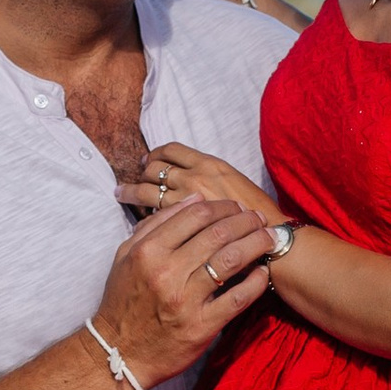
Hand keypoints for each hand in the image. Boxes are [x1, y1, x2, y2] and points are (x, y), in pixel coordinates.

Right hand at [94, 192, 271, 386]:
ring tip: (269, 238)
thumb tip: (194, 199)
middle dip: (245, 221)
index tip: (237, 207)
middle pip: (218, 233)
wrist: (119, 351)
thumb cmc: (124, 300)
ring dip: (256, 243)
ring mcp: (186, 299)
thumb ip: (156, 224)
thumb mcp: (127, 256)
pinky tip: (263, 272)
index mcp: (149, 251)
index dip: (223, 206)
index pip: (196, 215)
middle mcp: (167, 272)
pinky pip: (237, 298)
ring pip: (231, 260)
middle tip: (259, 218)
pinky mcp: (202, 326)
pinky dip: (255, 282)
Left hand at [118, 138, 282, 227]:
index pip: (173, 149)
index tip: (149, 158)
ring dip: (132, 191)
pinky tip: (139, 219)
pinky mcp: (179, 225)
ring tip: (121, 193)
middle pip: (155, 167)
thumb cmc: (257, 214)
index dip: (157, 153)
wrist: (269, 239)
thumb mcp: (234, 184)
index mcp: (209, 164)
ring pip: (147, 190)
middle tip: (135, 175)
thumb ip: (212, 180)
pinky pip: (151, 215)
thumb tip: (192, 182)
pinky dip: (143, 215)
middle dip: (142, 171)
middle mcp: (194, 177)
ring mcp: (184, 202)